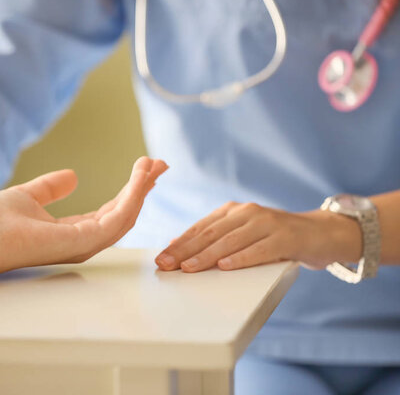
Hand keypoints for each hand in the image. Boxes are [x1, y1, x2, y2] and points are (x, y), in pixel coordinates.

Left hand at [0, 157, 167, 274]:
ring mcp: (86, 243)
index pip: (111, 211)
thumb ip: (51, 188)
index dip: (129, 189)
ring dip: (142, 189)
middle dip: (143, 188)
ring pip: (127, 215)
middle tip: (160, 164)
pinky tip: (140, 177)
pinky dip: (132, 195)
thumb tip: (73, 176)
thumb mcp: (30, 196)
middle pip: (125, 213)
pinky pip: (118, 216)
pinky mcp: (84, 241)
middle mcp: (84, 241)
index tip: (143, 168)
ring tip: (154, 164)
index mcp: (74, 232)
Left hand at [155, 201, 361, 272]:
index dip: (179, 244)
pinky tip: (225, 266)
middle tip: (166, 265)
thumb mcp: (243, 233)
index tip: (161, 258)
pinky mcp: (285, 238)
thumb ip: (216, 238)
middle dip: (185, 251)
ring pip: (230, 241)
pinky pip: (259, 249)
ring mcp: (267, 223)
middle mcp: (247, 213)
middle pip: (210, 234)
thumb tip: (179, 247)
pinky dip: (241, 258)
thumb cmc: (274, 237)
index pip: (200, 228)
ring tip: (188, 268)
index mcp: (233, 211)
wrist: (319, 232)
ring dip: (206, 256)